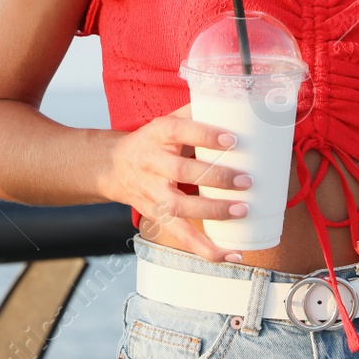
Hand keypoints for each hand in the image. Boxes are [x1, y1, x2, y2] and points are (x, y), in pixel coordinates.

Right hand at [103, 103, 253, 262]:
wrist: (113, 167)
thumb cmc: (150, 142)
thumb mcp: (166, 122)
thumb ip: (195, 114)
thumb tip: (233, 103)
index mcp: (157, 135)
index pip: (180, 131)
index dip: (205, 135)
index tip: (232, 140)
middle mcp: (152, 163)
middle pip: (182, 171)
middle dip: (215, 177)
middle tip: (245, 180)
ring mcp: (153, 193)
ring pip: (180, 207)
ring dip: (213, 211)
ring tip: (242, 210)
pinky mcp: (158, 216)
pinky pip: (181, 236)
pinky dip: (206, 250)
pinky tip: (230, 255)